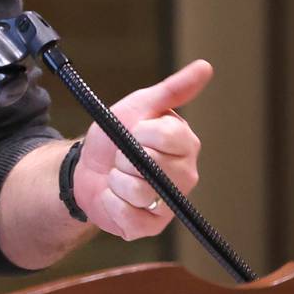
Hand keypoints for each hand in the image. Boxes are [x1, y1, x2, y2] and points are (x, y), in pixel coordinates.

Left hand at [74, 59, 210, 240]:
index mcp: (185, 145)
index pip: (166, 137)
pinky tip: (114, 197)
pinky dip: (111, 204)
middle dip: (125, 157)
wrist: (87, 167)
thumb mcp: (140, 105)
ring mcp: (169, 204)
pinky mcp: (150, 227)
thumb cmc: (116, 134)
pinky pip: (128, 216)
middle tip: (123, 156)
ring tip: (118, 176)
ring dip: (116, 180)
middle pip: (151, 165)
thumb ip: (172, 89)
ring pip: (137, 191)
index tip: (134, 130)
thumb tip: (205, 67)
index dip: (141, 132)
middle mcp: (185, 176)